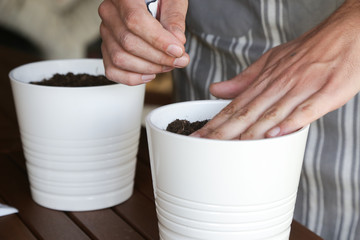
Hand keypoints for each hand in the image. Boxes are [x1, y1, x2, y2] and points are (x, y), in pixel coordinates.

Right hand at [98, 0, 188, 84]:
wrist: (148, 1)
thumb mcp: (172, 0)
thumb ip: (174, 17)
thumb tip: (177, 40)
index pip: (135, 21)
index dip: (158, 40)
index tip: (177, 50)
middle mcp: (109, 13)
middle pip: (128, 43)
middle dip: (158, 57)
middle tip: (179, 60)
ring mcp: (106, 32)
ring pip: (120, 59)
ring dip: (148, 68)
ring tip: (167, 65)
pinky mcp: (107, 48)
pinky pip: (112, 70)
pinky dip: (132, 78)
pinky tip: (149, 74)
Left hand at [193, 0, 359, 139]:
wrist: (347, 32)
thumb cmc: (308, 50)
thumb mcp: (271, 62)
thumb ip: (244, 80)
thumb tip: (216, 89)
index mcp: (266, 81)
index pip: (235, 106)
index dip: (215, 123)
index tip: (198, 135)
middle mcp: (280, 85)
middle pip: (247, 113)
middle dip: (223, 132)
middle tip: (203, 145)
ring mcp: (303, 89)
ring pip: (272, 114)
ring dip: (250, 133)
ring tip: (230, 148)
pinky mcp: (328, 93)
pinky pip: (307, 110)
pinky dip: (290, 122)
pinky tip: (275, 134)